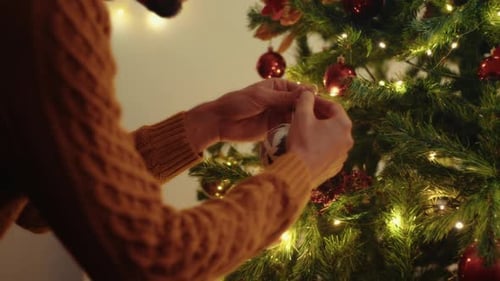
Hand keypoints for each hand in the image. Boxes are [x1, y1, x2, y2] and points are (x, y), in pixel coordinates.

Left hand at [185, 79, 311, 151]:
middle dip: (311, 113)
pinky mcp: (275, 129)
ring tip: (318, 132)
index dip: (312, 99)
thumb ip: (285, 97)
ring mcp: (278, 115)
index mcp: (279, 87)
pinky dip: (296, 134)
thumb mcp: (263, 98)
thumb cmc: (239, 103)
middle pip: (302, 106)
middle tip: (325, 122)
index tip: (323, 107)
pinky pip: (289, 130)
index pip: (301, 91)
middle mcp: (281, 100)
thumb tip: (309, 91)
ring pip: (297, 119)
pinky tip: (305, 139)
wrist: (221, 121)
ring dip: (305, 124)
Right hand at [287, 91, 352, 185]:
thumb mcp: (301, 116)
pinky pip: (329, 149)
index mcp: (343, 125)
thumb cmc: (302, 141)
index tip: (307, 99)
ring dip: (320, 129)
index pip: (333, 106)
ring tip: (305, 128)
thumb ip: (305, 100)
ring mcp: (343, 155)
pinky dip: (320, 144)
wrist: (299, 172)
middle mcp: (348, 139)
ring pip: (332, 136)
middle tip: (305, 112)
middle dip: (319, 114)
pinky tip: (307, 144)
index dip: (319, 100)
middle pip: (334, 121)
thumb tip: (307, 93)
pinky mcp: (336, 166)